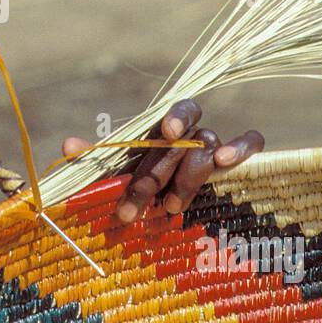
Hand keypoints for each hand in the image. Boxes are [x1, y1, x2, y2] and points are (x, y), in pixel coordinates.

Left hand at [62, 98, 263, 221]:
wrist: (164, 212)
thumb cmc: (137, 187)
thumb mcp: (115, 175)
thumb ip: (95, 161)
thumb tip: (69, 146)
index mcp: (164, 132)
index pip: (179, 111)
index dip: (176, 116)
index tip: (165, 132)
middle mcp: (192, 136)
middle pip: (184, 141)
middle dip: (156, 175)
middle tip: (134, 208)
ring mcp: (215, 148)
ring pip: (208, 150)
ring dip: (187, 180)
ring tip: (167, 208)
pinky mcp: (237, 165)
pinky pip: (251, 144)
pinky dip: (241, 149)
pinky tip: (224, 163)